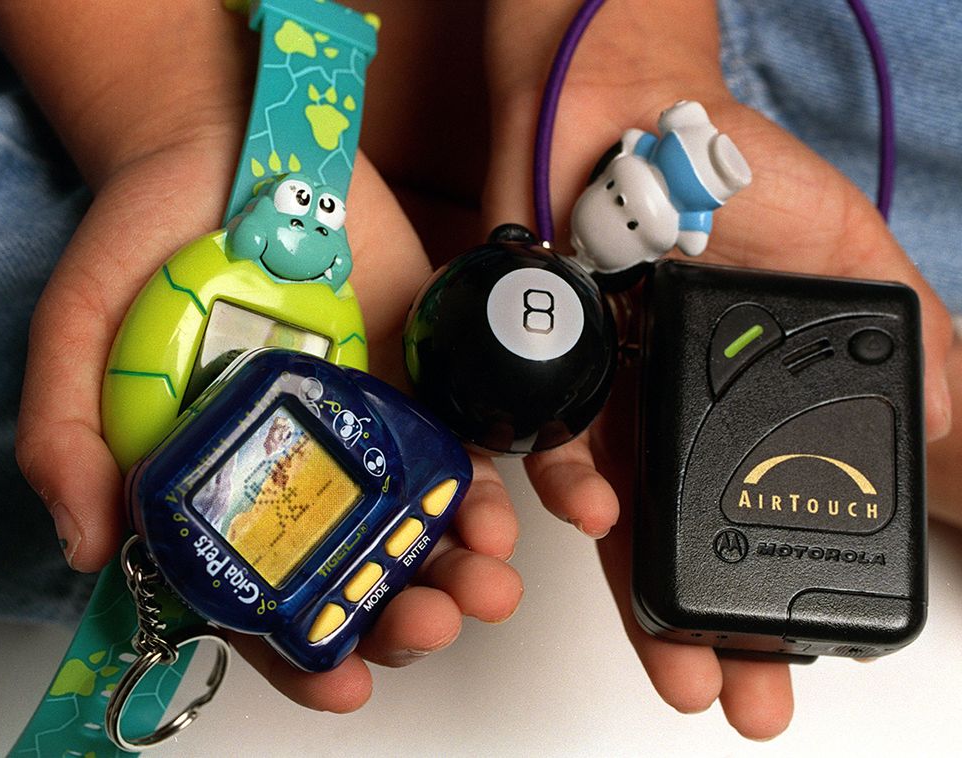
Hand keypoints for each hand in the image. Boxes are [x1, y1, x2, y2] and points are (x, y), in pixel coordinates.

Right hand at [0, 1, 522, 712]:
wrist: (228, 151)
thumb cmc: (146, 246)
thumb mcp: (78, 334)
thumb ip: (68, 436)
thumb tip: (88, 543)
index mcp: (224, 486)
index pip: (262, 600)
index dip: (299, 655)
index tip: (341, 680)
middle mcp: (303, 470)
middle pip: (359, 575)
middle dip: (401, 614)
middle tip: (427, 620)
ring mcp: (368, 426)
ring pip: (424, 523)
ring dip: (461, 562)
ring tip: (485, 578)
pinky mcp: (421, 375)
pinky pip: (466, 441)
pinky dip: (490, 482)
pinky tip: (507, 507)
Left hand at [482, 0, 953, 738]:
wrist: (631, 107)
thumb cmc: (736, 175)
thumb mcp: (849, 267)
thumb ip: (904, 355)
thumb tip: (952, 449)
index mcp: (727, 404)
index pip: (744, 517)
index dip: (766, 593)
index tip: (789, 663)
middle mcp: (656, 412)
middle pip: (671, 542)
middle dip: (700, 629)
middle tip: (728, 696)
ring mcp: (596, 392)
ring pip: (606, 516)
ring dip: (633, 591)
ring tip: (670, 651)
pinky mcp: (537, 362)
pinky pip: (538, 439)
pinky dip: (566, 480)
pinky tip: (599, 511)